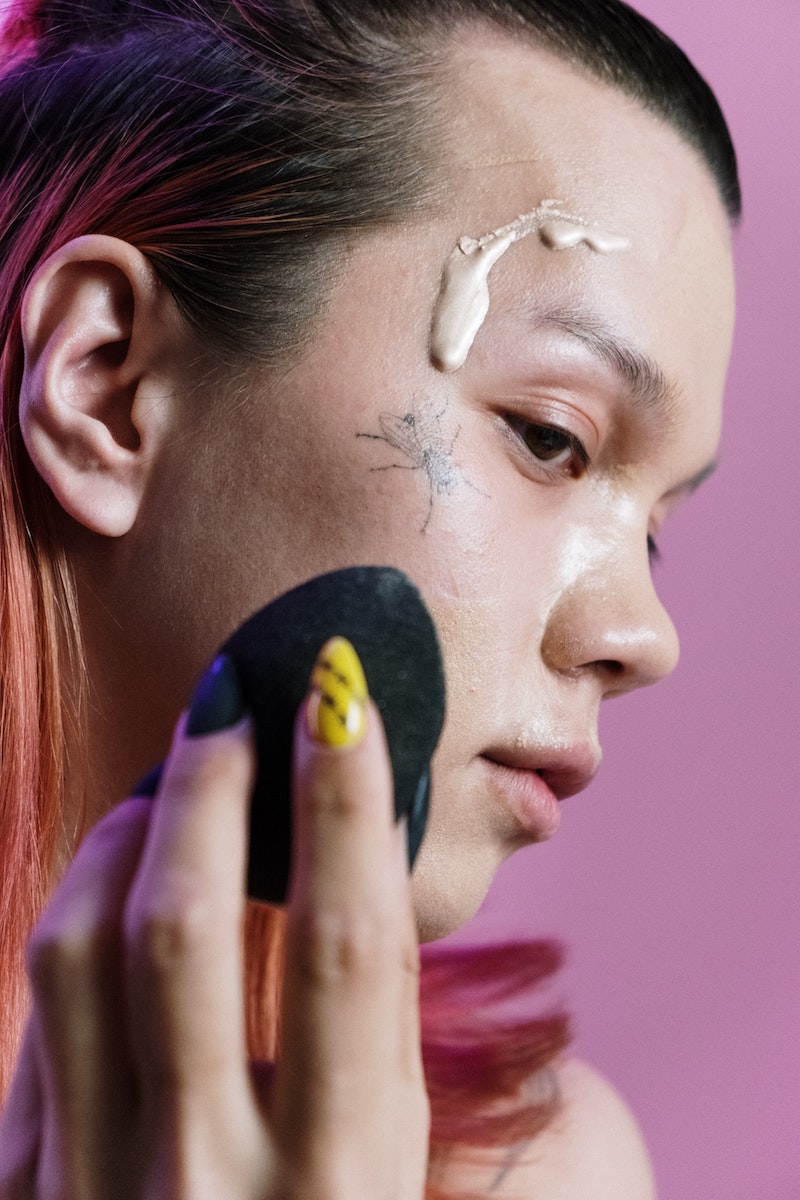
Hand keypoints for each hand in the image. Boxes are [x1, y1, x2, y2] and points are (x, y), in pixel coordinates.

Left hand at [0, 652, 429, 1198]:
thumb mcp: (389, 1180)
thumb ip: (373, 1037)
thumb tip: (360, 860)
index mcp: (339, 1182)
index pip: (347, 945)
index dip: (346, 804)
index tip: (344, 696)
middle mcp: (208, 1181)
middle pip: (188, 922)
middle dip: (213, 779)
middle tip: (233, 697)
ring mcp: (91, 1190)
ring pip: (81, 945)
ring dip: (128, 829)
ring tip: (168, 779)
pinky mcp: (16, 1194)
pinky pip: (35, 1010)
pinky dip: (79, 911)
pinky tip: (115, 877)